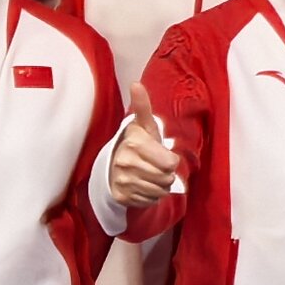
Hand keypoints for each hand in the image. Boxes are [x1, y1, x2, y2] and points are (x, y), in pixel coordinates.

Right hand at [107, 85, 183, 207]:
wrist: (114, 165)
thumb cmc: (138, 144)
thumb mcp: (144, 125)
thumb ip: (143, 106)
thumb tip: (136, 84)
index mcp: (135, 143)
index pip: (170, 163)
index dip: (171, 161)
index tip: (161, 154)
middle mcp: (125, 162)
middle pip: (166, 178)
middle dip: (166, 174)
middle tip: (155, 166)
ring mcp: (122, 180)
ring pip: (159, 191)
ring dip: (160, 185)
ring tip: (150, 175)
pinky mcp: (121, 196)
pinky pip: (149, 200)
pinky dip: (150, 195)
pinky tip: (142, 185)